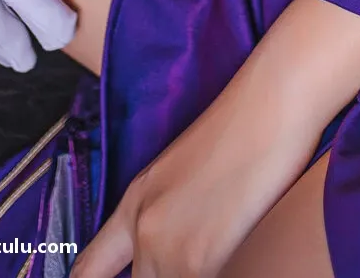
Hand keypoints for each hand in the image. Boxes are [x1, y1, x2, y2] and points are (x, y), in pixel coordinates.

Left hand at [72, 54, 322, 277]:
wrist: (272, 99)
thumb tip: (178, 243)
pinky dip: (219, 275)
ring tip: (219, 250)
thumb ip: (169, 216)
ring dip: (192, 275)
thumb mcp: (187, 173)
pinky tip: (232, 255)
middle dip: (161, 277)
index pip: (87, 270)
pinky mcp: (200, 262)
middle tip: (193, 257)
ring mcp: (167, 248)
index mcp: (135, 202)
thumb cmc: (245, 125)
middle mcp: (142, 228)